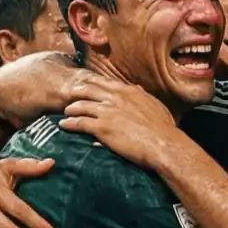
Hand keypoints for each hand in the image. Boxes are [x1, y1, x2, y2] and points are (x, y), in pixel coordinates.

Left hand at [57, 77, 183, 169]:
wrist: (163, 145)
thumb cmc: (163, 129)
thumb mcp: (155, 106)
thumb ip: (143, 96)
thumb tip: (138, 89)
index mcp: (128, 91)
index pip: (104, 82)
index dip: (92, 82)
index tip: (85, 83)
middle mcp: (116, 98)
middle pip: (88, 90)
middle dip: (77, 91)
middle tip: (69, 94)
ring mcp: (107, 112)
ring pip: (81, 105)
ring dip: (71, 108)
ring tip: (66, 111)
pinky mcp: (102, 128)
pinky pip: (79, 122)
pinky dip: (69, 123)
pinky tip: (64, 125)